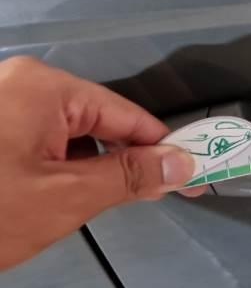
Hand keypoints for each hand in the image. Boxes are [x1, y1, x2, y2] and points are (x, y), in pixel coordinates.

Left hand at [0, 56, 205, 270]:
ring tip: (87, 204)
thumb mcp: (66, 198)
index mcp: (45, 87)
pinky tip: (53, 197)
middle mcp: (22, 83)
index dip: (166, 148)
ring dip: (90, 167)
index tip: (194, 177)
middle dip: (124, 160)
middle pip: (100, 121)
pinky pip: (41, 139)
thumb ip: (131, 176)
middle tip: (149, 198)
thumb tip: (184, 163)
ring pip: (70, 133)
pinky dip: (59, 167)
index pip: (128, 115)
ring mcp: (1, 104)